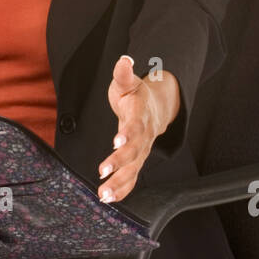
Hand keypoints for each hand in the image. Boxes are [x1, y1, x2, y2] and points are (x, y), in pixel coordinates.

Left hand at [97, 56, 179, 203]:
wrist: (155, 108)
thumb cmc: (136, 95)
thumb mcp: (128, 82)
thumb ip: (123, 74)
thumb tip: (124, 59)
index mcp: (140, 114)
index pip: (135, 125)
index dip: (128, 134)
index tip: (117, 142)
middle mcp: (143, 135)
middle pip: (135, 151)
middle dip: (120, 162)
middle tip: (103, 172)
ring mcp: (142, 150)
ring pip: (134, 169)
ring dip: (119, 183)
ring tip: (104, 194)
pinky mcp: (137, 161)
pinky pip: (132, 178)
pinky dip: (122, 190)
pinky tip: (109, 199)